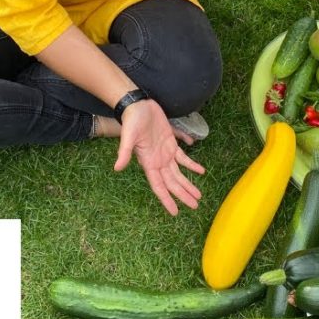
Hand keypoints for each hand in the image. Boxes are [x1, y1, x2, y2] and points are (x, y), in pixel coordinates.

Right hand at [113, 100, 205, 215]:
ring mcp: (165, 154)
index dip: (167, 200)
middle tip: (195, 206)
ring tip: (198, 196)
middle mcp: (158, 162)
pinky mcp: (170, 144)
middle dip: (183, 195)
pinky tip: (201, 171)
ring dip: (188, 184)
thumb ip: (124, 152)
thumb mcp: (128, 136)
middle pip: (172, 184)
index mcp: (149, 163)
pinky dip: (192, 165)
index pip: (159, 186)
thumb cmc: (132, 121)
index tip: (175, 212)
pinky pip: (183, 158)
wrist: (138, 106)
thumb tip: (117, 168)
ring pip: (179, 174)